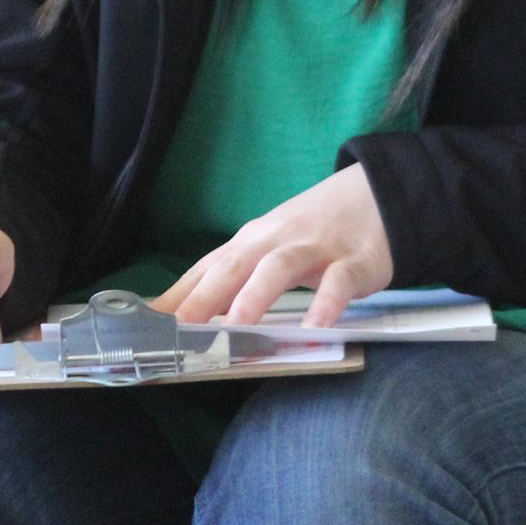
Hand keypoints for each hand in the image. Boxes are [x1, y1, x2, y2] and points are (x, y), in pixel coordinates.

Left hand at [157, 164, 392, 330]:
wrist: (379, 192)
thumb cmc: (315, 228)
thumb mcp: (272, 246)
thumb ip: (237, 275)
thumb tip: (188, 312)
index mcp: (252, 242)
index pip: (207, 270)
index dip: (177, 297)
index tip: (146, 326)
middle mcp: (276, 241)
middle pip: (233, 267)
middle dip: (202, 298)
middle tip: (177, 332)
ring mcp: (315, 249)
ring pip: (279, 269)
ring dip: (255, 296)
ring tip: (235, 328)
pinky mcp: (355, 262)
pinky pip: (339, 282)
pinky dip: (327, 302)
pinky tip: (317, 325)